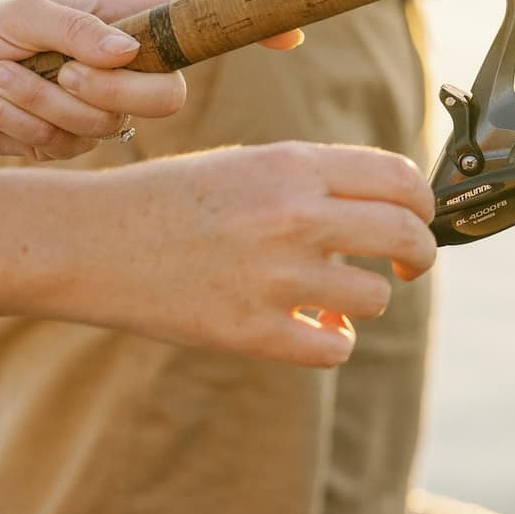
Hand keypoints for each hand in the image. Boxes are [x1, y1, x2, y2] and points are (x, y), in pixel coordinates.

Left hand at [0, 0, 303, 159]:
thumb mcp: (24, 12)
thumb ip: (76, 29)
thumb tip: (126, 52)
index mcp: (134, 25)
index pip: (203, 27)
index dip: (251, 32)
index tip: (292, 37)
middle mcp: (132, 70)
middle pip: (167, 97)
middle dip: (108, 89)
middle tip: (60, 69)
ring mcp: (105, 114)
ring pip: (103, 124)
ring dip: (40, 99)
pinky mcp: (69, 149)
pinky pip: (61, 148)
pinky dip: (15, 121)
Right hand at [58, 142, 437, 366]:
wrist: (91, 240)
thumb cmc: (173, 198)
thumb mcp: (251, 165)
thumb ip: (318, 183)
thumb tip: (390, 215)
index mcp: (295, 165)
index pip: (401, 179)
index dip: (423, 203)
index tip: (418, 220)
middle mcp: (294, 215)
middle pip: (406, 235)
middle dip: (418, 255)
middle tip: (407, 265)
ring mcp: (274, 275)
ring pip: (375, 296)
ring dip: (367, 300)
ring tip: (336, 296)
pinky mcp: (251, 330)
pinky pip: (333, 348)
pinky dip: (333, 342)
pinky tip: (315, 330)